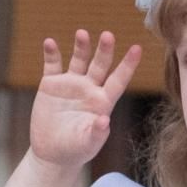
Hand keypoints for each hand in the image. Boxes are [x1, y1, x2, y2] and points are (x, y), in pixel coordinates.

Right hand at [30, 30, 140, 169]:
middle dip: (104, 50)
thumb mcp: (88, 143)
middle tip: (108, 35)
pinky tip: (50, 43)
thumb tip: (104, 120)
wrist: (52, 152)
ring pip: (79, 60)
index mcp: (103, 101)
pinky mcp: (51, 84)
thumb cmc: (76, 149)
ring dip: (81, 46)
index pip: (118, 80)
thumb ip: (97, 132)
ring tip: (82, 34)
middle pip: (100, 65)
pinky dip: (51, 53)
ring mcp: (71, 84)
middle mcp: (90, 88)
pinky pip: (52, 65)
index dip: (128, 65)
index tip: (137, 48)